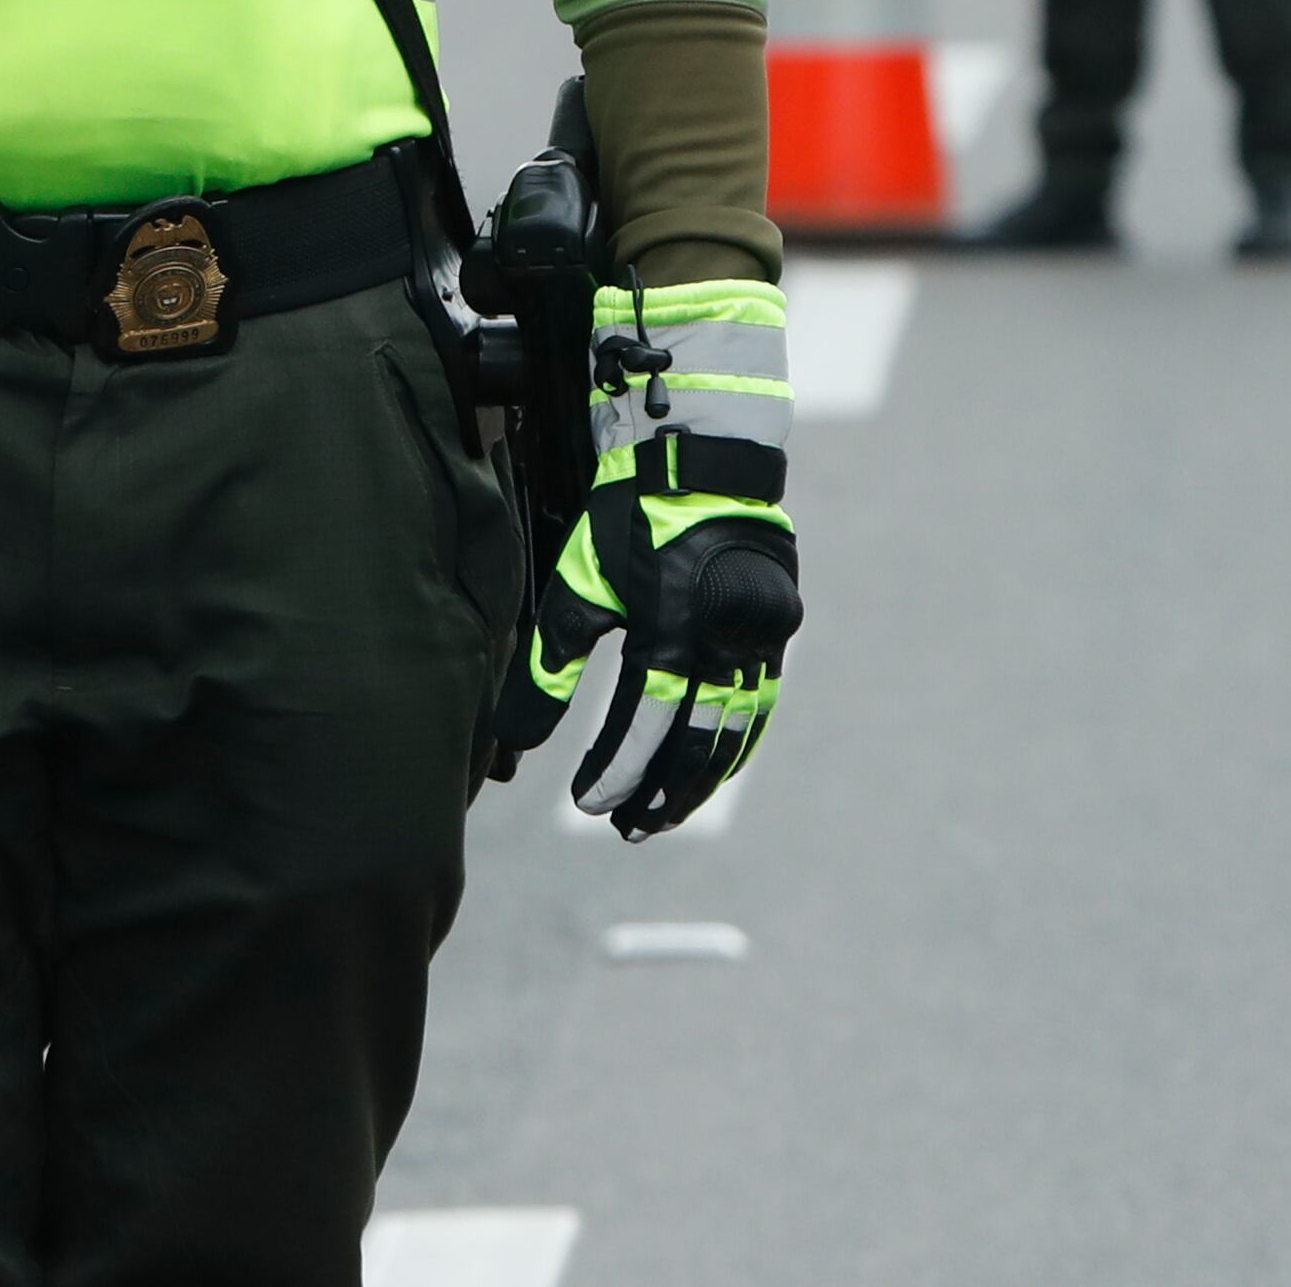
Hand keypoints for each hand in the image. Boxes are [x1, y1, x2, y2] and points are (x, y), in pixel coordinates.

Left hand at [492, 274, 797, 838]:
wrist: (700, 461)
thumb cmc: (628, 517)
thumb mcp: (577, 584)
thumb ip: (552, 662)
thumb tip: (517, 736)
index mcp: (673, 635)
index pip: (644, 727)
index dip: (616, 770)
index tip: (588, 805)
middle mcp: (726, 647)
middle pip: (696, 744)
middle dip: (660, 791)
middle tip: (628, 828)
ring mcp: (759, 644)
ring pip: (732, 734)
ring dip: (699, 779)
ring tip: (663, 815)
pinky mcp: (774, 636)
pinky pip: (756, 707)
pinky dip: (731, 744)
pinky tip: (710, 768)